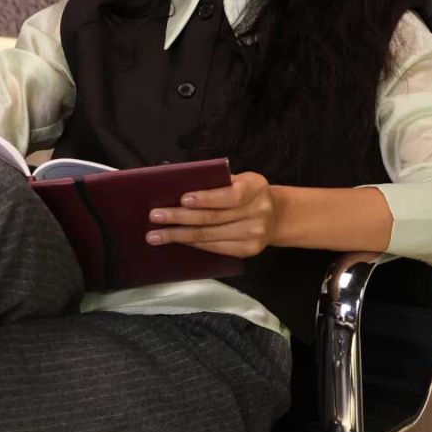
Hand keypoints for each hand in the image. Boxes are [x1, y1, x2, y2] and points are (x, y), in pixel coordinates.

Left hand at [144, 172, 277, 256]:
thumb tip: (177, 185)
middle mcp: (258, 212)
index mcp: (255, 187)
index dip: (206, 198)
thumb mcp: (238, 180)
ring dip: (179, 235)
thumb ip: (215, 181)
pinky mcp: (247, 251)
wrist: (275, 216)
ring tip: (155, 235)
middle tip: (155, 217)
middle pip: (213, 218)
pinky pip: (214, 248)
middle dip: (180, 218)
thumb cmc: (246, 193)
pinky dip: (192, 244)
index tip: (183, 199)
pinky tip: (176, 240)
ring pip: (209, 236)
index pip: (229, 195)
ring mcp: (254, 234)